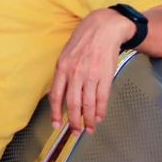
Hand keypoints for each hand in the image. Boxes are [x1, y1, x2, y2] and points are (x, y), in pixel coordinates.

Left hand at [48, 8, 134, 133]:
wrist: (103, 28)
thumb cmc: (83, 41)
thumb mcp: (66, 54)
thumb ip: (63, 73)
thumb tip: (60, 93)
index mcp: (61, 67)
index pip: (56, 95)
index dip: (55, 112)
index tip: (56, 124)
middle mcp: (74, 73)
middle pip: (72, 103)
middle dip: (73, 121)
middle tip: (75, 132)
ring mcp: (90, 75)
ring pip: (88, 104)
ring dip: (88, 120)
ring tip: (89, 129)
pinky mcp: (105, 76)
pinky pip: (102, 98)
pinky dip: (100, 110)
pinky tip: (99, 117)